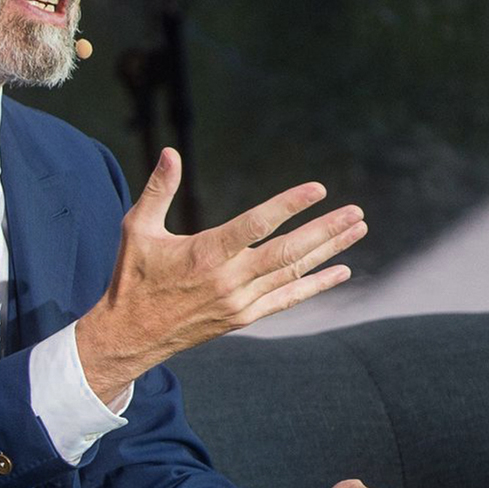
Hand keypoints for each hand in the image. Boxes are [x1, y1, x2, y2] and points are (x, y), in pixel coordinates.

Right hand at [75, 147, 365, 401]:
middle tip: (356, 212)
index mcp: (205, 253)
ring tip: (357, 230)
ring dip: (328, 251)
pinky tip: (340, 271)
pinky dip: (315, 285)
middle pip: (289, 252)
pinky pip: (287, 298)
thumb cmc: (133, 277)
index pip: (257, 224)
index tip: (318, 189)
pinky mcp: (243, 317)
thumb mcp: (137, 229)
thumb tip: (171, 151)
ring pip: (293, 273)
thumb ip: (159, 190)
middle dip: (326, 230)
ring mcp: (239, 302)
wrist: (131, 336)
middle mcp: (229, 280)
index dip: (290, 205)